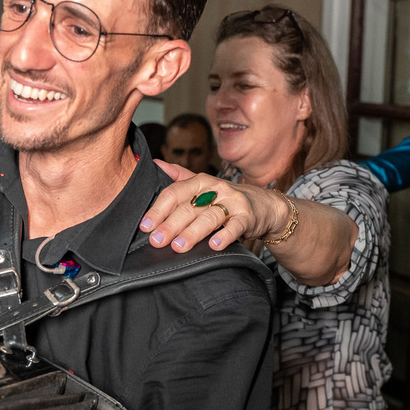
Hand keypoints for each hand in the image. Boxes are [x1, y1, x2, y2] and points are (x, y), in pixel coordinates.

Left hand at [140, 162, 290, 251]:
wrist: (264, 205)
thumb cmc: (227, 197)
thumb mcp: (204, 185)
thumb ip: (179, 176)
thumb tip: (154, 163)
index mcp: (200, 181)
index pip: (175, 193)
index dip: (159, 209)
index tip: (146, 225)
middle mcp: (216, 189)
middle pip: (189, 207)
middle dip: (171, 224)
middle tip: (157, 240)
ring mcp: (233, 202)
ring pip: (209, 217)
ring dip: (193, 232)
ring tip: (179, 246)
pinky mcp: (248, 217)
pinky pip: (236, 226)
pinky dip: (225, 236)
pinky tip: (214, 245)